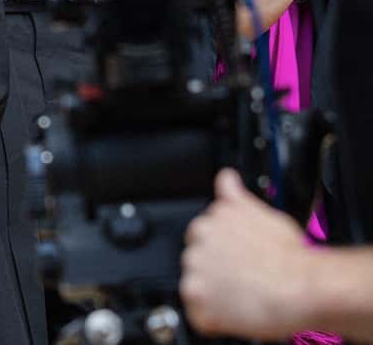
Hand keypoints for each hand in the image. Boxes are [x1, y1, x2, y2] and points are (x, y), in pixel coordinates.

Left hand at [181, 169, 313, 337]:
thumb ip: (234, 195)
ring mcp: (195, 268)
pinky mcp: (197, 297)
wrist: (301, 285)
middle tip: (244, 279)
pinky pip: (198, 314)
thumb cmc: (290, 255)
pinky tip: (236, 313)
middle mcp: (197, 241)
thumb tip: (226, 177)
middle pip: (197, 258)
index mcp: (210, 220)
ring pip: (196, 285)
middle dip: (216, 270)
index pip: (202, 234)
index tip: (236, 259)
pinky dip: (214, 319)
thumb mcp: (262, 212)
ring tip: (244, 296)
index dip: (222, 250)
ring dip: (215, 293)